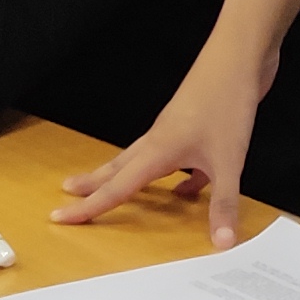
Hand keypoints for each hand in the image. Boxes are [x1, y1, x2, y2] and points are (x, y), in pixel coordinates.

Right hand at [56, 29, 274, 246]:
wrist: (240, 56)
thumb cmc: (228, 101)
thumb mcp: (230, 161)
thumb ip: (224, 203)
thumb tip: (221, 243)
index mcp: (158, 150)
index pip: (115, 188)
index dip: (87, 207)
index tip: (59, 216)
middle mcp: (160, 139)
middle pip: (117, 168)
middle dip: (93, 184)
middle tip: (68, 194)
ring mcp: (175, 129)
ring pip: (142, 160)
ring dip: (127, 177)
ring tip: (115, 189)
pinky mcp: (195, 123)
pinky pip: (176, 158)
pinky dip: (177, 177)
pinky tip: (188, 190)